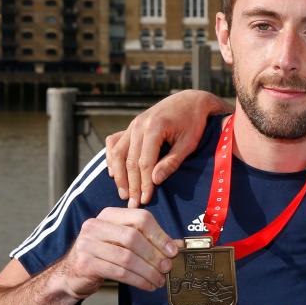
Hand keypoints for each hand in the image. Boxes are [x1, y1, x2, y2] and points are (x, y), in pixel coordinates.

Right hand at [54, 207, 181, 298]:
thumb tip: (177, 245)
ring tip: (159, 280)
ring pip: (127, 257)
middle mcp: (95, 226)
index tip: (172, 251)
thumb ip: (149, 241)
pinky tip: (147, 285)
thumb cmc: (103, 256)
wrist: (72, 275)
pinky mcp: (85, 263)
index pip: (140, 218)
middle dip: (154, 255)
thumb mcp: (124, 243)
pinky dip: (137, 280)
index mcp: (108, 215)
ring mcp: (87, 244)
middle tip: (167, 268)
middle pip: (134, 237)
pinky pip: (119, 272)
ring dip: (148, 271)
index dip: (160, 235)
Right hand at [106, 90, 229, 206]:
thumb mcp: (188, 143)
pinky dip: (111, 158)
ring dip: (118, 175)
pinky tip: (113, 173)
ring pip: (118, 153)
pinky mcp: (131, 126)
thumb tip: (155, 180)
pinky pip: (114, 143)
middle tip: (132, 204)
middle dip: (131, 185)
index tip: (145, 201)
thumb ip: (172, 161)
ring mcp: (132, 124)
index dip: (144, 184)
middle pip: (129, 160)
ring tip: (124, 194)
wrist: (190, 100)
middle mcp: (138, 125)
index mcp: (154, 128)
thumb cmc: (194, 123)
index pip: (144, 162)